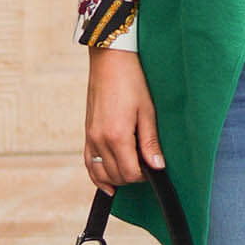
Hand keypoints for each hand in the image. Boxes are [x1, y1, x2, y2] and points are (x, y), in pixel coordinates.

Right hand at [84, 47, 164, 192]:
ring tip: (131, 172)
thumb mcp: (147, 112)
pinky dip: (97, 175)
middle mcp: (100, 140)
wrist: (110, 61)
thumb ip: (150, 142)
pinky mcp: (87, 133)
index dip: (144, 176)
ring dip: (116, 178)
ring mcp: (90, 137)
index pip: (129, 173)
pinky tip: (108, 183)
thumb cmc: (132, 82)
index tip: (153, 168)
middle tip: (146, 167)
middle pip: (115, 175)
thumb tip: (157, 167)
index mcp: (117, 136)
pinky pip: (89, 163)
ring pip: (100, 173)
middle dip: (132, 177)